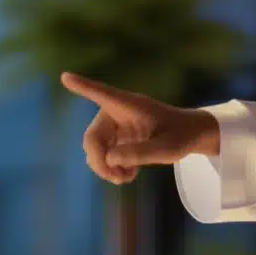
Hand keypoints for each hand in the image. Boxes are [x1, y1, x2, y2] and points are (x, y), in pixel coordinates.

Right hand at [60, 72, 220, 185]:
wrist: (189, 135)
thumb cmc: (181, 136)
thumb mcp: (168, 149)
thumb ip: (141, 153)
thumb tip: (110, 158)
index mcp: (128, 105)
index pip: (102, 93)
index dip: (83, 86)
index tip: (66, 76)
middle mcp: (116, 112)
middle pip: (92, 137)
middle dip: (99, 161)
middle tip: (115, 178)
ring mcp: (114, 125)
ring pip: (95, 149)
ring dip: (104, 167)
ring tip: (125, 178)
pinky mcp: (116, 138)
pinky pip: (103, 155)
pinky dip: (111, 168)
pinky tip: (128, 174)